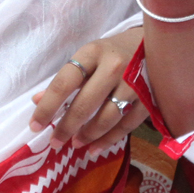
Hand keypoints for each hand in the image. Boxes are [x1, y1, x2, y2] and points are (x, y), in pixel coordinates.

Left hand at [29, 27, 149, 154]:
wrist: (158, 44)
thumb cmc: (115, 51)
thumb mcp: (89, 56)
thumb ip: (67, 78)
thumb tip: (38, 100)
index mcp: (94, 52)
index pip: (65, 82)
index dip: (47, 106)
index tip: (35, 125)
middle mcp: (114, 67)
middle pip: (84, 104)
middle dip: (66, 127)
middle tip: (55, 142)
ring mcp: (134, 84)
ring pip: (106, 118)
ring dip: (87, 136)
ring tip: (75, 143)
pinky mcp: (149, 99)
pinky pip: (125, 126)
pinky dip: (108, 140)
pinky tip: (95, 148)